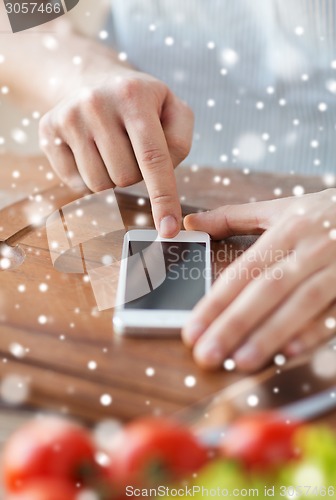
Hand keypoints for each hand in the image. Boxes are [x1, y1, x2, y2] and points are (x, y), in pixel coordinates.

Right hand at [39, 67, 193, 237]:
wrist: (94, 80)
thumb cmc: (142, 105)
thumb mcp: (173, 110)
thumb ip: (180, 142)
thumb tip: (165, 183)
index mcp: (134, 95)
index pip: (153, 158)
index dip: (163, 198)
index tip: (168, 231)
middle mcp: (96, 103)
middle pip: (125, 178)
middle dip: (135, 175)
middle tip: (132, 149)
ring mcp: (68, 117)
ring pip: (99, 185)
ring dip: (112, 178)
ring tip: (112, 149)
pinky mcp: (48, 131)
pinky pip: (76, 184)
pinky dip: (90, 179)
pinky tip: (91, 152)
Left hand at [183, 189, 335, 371]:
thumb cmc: (323, 215)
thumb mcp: (280, 209)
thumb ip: (232, 217)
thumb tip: (190, 221)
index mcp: (288, 229)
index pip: (245, 270)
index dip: (216, 302)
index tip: (192, 330)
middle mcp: (312, 249)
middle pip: (268, 289)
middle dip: (235, 324)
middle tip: (206, 354)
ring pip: (301, 303)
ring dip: (270, 334)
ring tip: (240, 361)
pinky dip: (314, 331)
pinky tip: (290, 351)